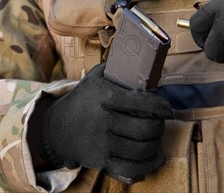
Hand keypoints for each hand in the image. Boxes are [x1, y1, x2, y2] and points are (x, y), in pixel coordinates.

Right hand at [33, 63, 171, 179]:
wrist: (56, 129)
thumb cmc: (82, 100)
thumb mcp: (93, 79)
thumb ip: (114, 68)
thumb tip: (140, 55)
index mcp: (104, 97)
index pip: (142, 102)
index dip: (161, 106)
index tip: (167, 109)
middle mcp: (103, 120)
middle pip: (146, 128)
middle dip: (159, 126)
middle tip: (160, 123)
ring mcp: (102, 143)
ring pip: (142, 149)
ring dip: (155, 143)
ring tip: (155, 137)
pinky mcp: (101, 161)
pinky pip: (132, 167)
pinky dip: (149, 164)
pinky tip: (156, 158)